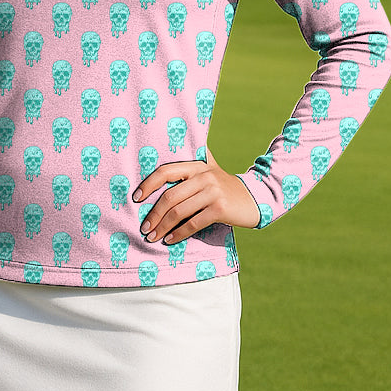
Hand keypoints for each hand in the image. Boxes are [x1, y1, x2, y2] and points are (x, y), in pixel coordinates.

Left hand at [133, 149, 260, 245]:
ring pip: (179, 211)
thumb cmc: (224, 186)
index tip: (135, 198)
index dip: (148, 184)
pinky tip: (170, 240)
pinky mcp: (220, 208)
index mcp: (196, 165)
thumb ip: (191, 163)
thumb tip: (165, 150)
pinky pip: (193, 223)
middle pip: (170, 196)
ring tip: (152, 237)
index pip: (166, 171)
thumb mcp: (210, 169)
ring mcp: (212, 192)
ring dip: (163, 226)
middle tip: (144, 227)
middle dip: (154, 214)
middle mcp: (203, 175)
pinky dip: (179, 233)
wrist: (255, 198)